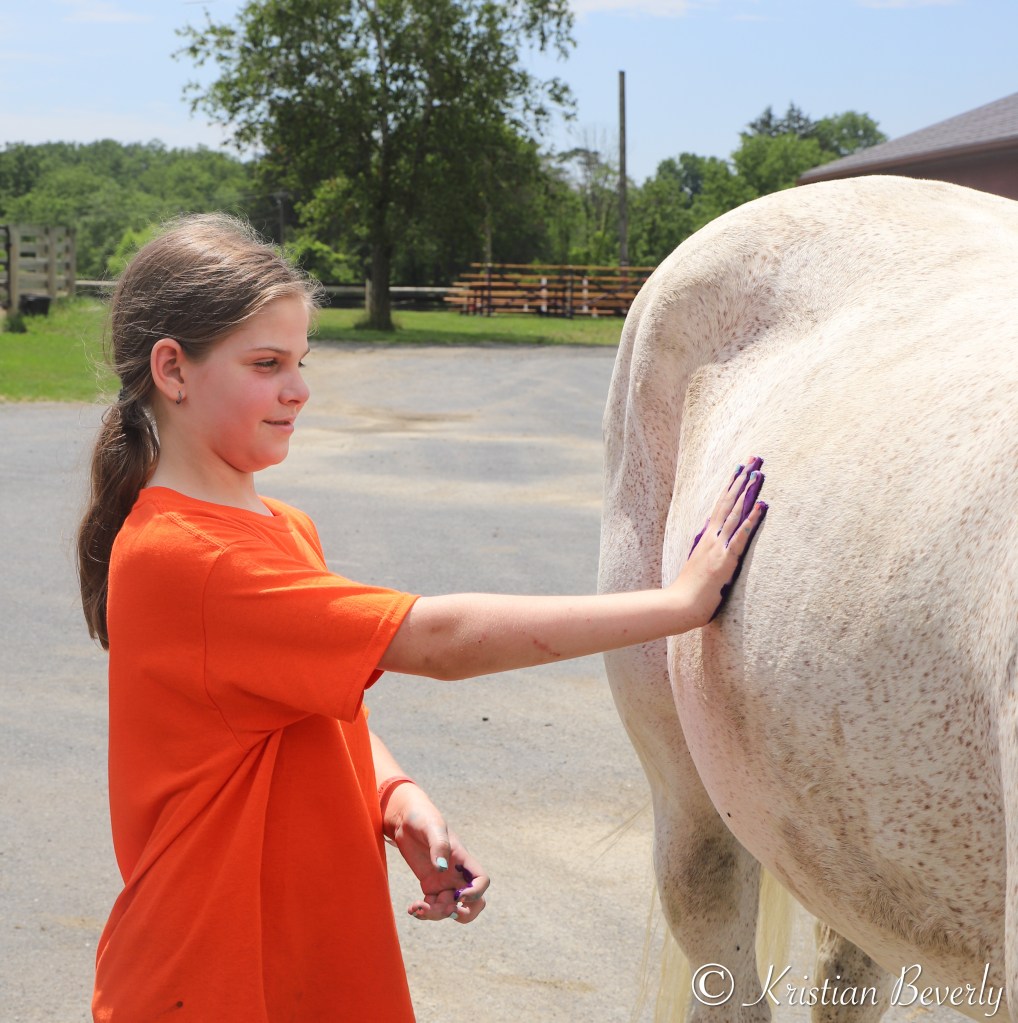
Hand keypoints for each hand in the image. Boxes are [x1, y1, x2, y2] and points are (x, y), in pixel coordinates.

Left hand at [386, 783, 489, 923]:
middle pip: (473, 902)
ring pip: (449, 908)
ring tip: (417, 908)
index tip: (459, 896)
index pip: (481, 880)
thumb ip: (438, 846)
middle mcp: (456, 873)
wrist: (405, 819)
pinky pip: (432, 906)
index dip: (476, 893)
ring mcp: (443, 880)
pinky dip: (424, 912)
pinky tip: (412, 909)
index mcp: (462, 859)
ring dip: (437, 914)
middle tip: (446, 911)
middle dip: (463, 913)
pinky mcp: (429, 885)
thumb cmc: (423, 818)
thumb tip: (441, 868)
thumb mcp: (432, 827)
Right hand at [675, 455, 767, 624]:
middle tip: (753, 458)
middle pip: (728, 501)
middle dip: (741, 479)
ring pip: (735, 513)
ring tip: (758, 472)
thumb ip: (703, 548)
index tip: (740, 468)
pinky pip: (742, 535)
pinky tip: (763, 505)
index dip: (731, 486)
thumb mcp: (696, 563)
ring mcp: (719, 546)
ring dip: (747, 492)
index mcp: (706, 538)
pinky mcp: (726, 559)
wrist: (680, 605)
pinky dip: (752, 519)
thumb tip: (707, 536)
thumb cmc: (689, 589)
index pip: (720, 505)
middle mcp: (712, 537)